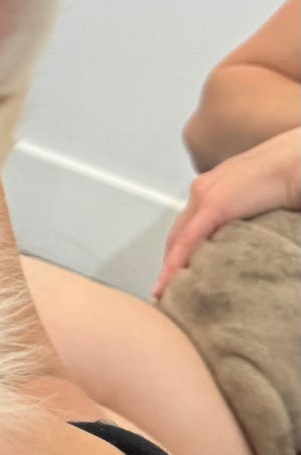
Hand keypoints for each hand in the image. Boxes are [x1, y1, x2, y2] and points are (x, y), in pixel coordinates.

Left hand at [155, 127, 300, 296]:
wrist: (296, 161)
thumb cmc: (288, 176)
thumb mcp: (259, 203)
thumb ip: (245, 219)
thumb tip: (246, 242)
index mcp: (214, 187)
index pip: (190, 225)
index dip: (182, 250)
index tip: (178, 273)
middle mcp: (204, 189)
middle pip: (179, 232)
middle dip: (172, 260)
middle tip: (168, 288)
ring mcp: (205, 194)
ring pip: (179, 238)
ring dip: (171, 265)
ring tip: (166, 292)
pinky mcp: (214, 204)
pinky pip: (188, 240)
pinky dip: (177, 262)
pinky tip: (170, 282)